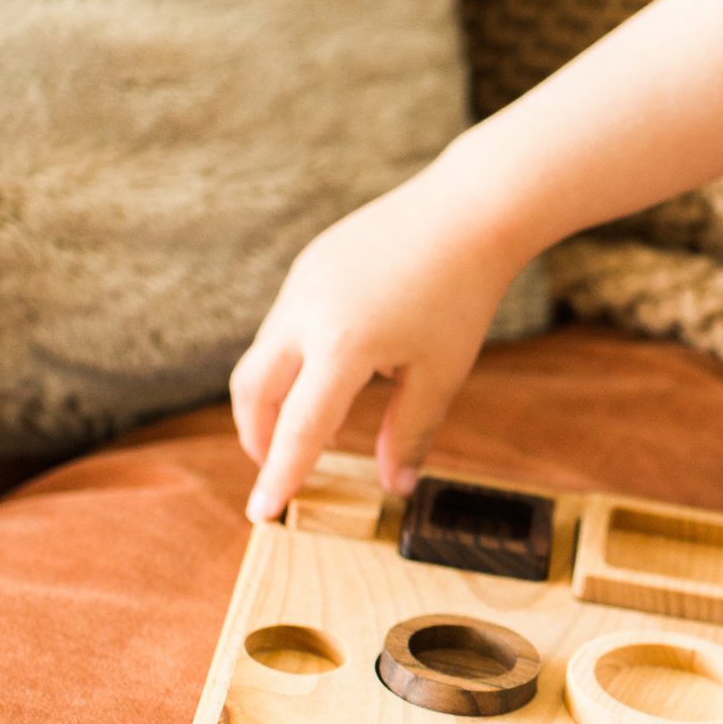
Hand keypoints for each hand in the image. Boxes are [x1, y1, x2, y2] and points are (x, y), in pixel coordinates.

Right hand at [229, 164, 520, 519]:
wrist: (469, 209)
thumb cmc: (464, 294)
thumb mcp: (441, 374)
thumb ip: (409, 433)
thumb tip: (393, 486)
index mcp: (341, 346)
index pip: (298, 429)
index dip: (280, 477)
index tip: (262, 514)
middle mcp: (306, 312)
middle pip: (253, 391)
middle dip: (258, 436)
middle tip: (280, 469)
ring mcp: (301, 283)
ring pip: (265, 355)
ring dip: (278, 397)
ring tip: (319, 424)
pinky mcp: (309, 264)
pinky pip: (286, 324)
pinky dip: (295, 359)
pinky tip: (338, 368)